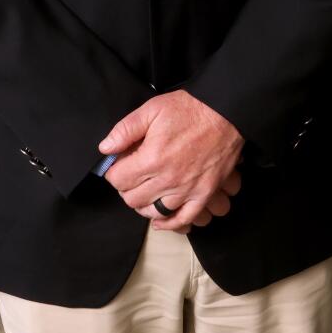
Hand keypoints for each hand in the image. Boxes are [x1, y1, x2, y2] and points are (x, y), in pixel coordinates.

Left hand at [100, 91, 243, 231]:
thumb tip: (106, 148)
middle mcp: (168, 179)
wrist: (226, 113)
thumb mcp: (152, 109)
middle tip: (131, 176)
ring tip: (144, 192)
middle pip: (132, 199)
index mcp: (152, 158)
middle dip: (126, 188)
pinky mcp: (203, 194)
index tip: (119, 165)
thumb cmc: (190, 109)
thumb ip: (125, 129)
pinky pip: (183, 219)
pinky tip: (159, 219)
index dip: (114, 172)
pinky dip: (168, 223)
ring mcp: (187, 190)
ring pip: (154, 212)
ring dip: (143, 205)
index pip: (118, 180)